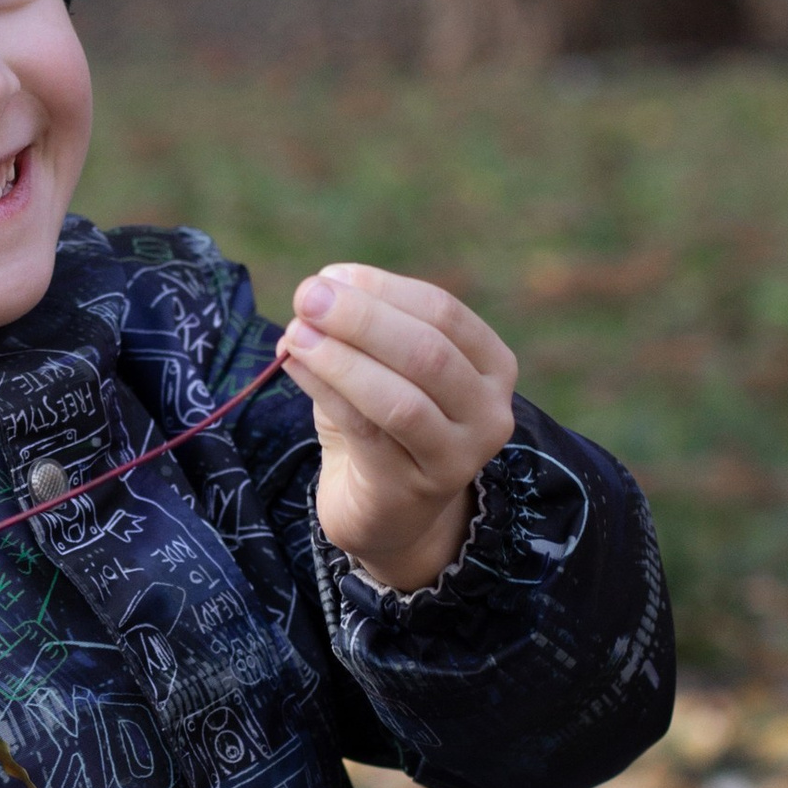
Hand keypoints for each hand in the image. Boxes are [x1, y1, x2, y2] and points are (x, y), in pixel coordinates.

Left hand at [275, 261, 516, 594]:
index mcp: (493, 365)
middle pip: (428, 351)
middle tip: (306, 296)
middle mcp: (490, 412)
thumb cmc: (384, 425)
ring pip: (400, 398)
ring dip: (340, 358)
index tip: (331, 275)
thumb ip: (362, 327)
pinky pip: (365, 431)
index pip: (443, 312)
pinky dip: (325, 390)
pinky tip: (294, 364)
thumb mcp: (383, 366)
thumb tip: (320, 289)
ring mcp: (459, 457)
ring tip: (294, 332)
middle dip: (361, 318)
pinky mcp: (415, 489)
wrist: (387, 511)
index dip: (384, 289)